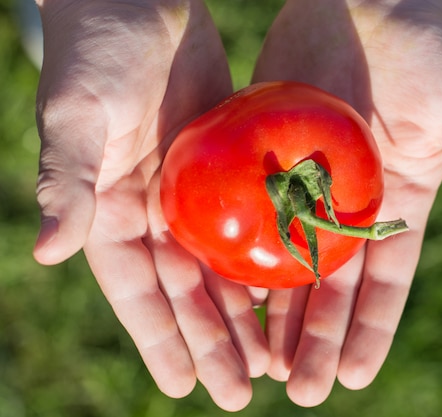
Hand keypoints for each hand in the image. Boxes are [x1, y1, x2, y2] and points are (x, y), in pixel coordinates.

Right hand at [33, 0, 267, 410]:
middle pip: (186, 290)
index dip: (159, 339)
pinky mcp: (230, 166)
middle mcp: (155, 212)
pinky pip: (253, 222)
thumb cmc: (101, 50)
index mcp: (112, 212)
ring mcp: (195, 192)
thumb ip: (67, 182)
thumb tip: (46, 253)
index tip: (185, 386)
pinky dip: (268, 258)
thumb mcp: (79, 114)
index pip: (137, 291)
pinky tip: (291, 292)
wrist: (143, 0)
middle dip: (212, 341)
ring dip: (245, 314)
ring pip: (223, 266)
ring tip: (271, 361)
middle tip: (242, 391)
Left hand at [253, 0, 441, 406]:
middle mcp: (349, 207)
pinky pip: (250, 218)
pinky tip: (224, 298)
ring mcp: (304, 188)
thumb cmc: (422, 54)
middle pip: (331, 287)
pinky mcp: (265, 161)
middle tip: (300, 389)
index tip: (354, 378)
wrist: (363, 1)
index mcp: (397, 206)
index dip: (371, 330)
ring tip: (261, 363)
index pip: (384, 283)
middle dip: (318, 339)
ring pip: (286, 265)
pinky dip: (238, 258)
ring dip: (275, 315)